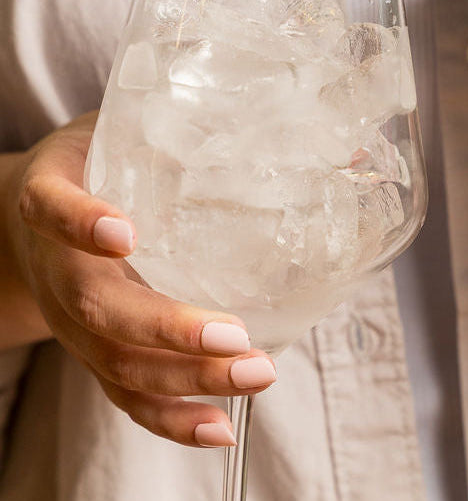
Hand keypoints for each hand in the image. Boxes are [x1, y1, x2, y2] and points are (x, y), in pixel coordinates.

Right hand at [7, 112, 276, 446]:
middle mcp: (57, 268)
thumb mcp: (131, 130)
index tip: (125, 232)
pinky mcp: (93, 355)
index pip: (53, 209)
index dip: (81, 224)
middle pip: (100, 308)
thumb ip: (210, 129)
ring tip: (254, 375)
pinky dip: (171, 419)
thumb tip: (346, 148)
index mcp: (55, 200)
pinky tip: (220, 428)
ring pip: (116, 362)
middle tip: (233, 336)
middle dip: (167, 328)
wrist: (27, 220)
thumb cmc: (100, 165)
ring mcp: (72, 321)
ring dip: (186, 378)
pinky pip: (126, 397)